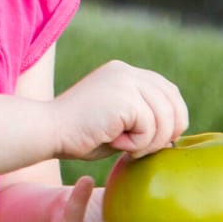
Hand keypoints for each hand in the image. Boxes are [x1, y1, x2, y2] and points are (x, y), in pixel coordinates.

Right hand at [50, 60, 187, 160]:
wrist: (48, 131)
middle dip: (168, 132)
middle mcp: (127, 72)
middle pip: (173, 102)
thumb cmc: (77, 135)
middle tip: (143, 149)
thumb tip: (174, 132)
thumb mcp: (116, 120)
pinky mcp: (125, 98)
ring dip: (150, 142)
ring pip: (165, 118)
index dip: (173, 117)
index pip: (168, 90)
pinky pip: (151, 128)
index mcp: (123, 73)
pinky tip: (115, 142)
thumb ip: (142, 117)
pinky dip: (137, 144)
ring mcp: (126, 81)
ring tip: (124, 146)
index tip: (160, 140)